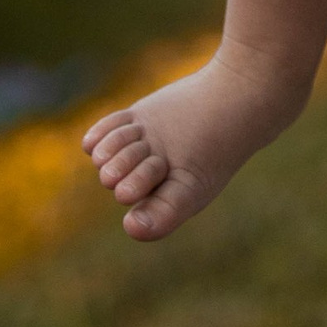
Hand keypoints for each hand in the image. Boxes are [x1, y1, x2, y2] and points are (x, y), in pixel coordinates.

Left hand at [83, 50, 302, 241]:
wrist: (230, 98)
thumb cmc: (216, 148)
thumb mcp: (194, 186)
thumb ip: (164, 214)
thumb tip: (131, 228)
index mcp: (162, 201)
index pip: (128, 202)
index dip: (136, 185)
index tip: (161, 167)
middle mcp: (145, 179)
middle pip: (111, 178)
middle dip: (127, 163)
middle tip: (155, 149)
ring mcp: (137, 151)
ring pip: (101, 157)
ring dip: (115, 146)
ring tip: (141, 136)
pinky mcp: (133, 126)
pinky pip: (97, 137)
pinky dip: (102, 135)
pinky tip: (126, 129)